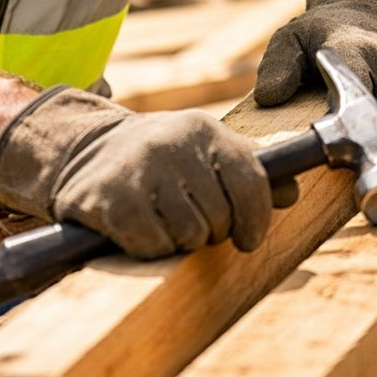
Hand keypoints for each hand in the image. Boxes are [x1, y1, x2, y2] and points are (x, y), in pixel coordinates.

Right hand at [0, 88, 272, 257]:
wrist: (83, 148)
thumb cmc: (157, 158)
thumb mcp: (202, 150)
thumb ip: (246, 170)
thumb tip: (292, 194)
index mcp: (204, 129)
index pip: (252, 182)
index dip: (256, 219)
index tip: (247, 237)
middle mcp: (175, 144)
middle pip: (220, 217)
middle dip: (209, 230)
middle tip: (189, 220)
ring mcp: (142, 170)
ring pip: (189, 235)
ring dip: (178, 240)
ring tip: (163, 221)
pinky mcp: (112, 199)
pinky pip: (153, 246)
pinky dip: (148, 247)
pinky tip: (137, 228)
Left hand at [254, 0, 376, 160]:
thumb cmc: (327, 31)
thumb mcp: (292, 37)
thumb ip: (276, 65)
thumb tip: (268, 99)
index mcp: (354, 51)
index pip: (358, 94)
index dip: (346, 124)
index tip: (332, 138)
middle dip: (360, 142)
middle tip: (342, 145)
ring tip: (361, 133)